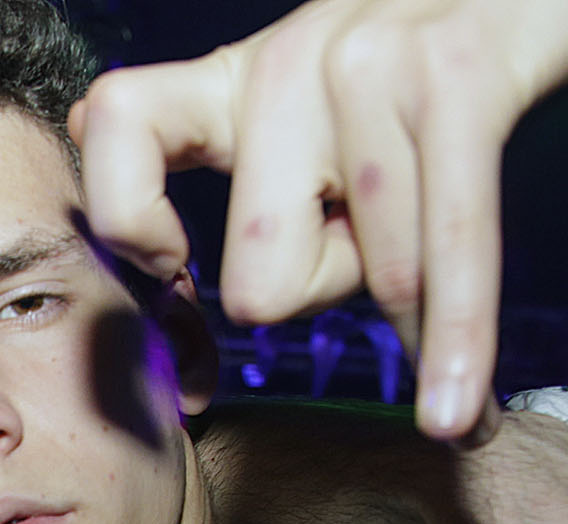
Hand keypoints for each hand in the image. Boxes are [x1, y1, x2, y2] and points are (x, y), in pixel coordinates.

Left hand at [71, 0, 567, 439]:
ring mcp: (372, 61)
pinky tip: (460, 420)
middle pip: (261, 282)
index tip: (171, 271)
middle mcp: (289, 59)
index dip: (126, 220)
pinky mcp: (462, 75)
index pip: (116, 121)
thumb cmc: (425, 65)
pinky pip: (449, 246)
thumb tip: (104, 159)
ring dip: (422, 304)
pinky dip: (458, 345)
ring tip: (450, 269)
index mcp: (235, 78)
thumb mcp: (304, 105)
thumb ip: (210, 141)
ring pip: (369, 278)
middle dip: (327, 295)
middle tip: (374, 242)